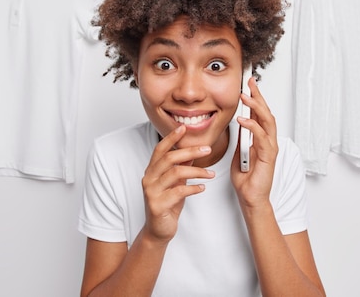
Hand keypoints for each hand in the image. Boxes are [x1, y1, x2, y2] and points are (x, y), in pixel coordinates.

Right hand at [142, 124, 214, 242]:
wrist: (158, 231)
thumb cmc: (167, 205)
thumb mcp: (175, 183)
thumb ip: (181, 167)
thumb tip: (193, 151)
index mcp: (152, 171)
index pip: (160, 149)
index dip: (171, 137)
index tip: (183, 128)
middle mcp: (149, 179)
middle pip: (169, 158)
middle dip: (190, 151)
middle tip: (207, 149)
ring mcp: (151, 192)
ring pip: (175, 173)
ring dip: (196, 171)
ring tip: (211, 174)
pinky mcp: (157, 205)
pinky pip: (178, 192)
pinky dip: (193, 188)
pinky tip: (202, 188)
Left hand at [230, 77, 278, 207]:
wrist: (251, 199)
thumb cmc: (246, 180)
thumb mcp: (239, 155)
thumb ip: (241, 141)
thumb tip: (237, 127)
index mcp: (261, 139)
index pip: (260, 114)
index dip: (255, 99)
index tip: (249, 85)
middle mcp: (268, 141)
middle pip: (266, 113)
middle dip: (258, 96)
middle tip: (250, 82)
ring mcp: (270, 148)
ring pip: (267, 122)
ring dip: (256, 107)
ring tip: (245, 97)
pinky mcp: (268, 157)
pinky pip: (261, 138)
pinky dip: (252, 127)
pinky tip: (243, 119)